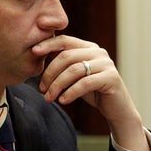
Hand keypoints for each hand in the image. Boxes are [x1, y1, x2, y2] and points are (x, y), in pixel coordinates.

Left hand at [32, 35, 148, 150]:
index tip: (33, 52)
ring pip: (74, 70)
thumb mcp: (75, 76)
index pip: (65, 40)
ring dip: (58, 85)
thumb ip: (63, 64)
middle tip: (41, 89)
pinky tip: (63, 101)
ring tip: (49, 98)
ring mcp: (106, 64)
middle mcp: (98, 52)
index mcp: (89, 47)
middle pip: (67, 56)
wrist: (116, 110)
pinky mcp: (111, 78)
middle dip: (50, 73)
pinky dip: (71, 92)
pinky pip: (85, 83)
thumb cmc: (93, 92)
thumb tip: (37, 54)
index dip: (48, 44)